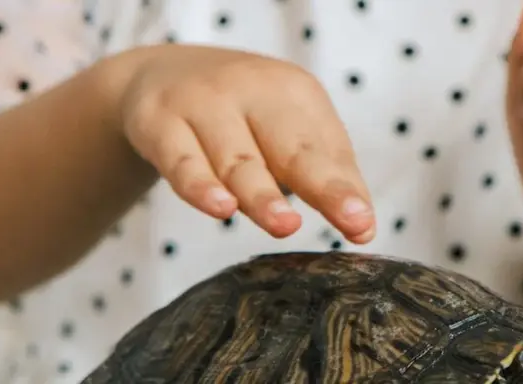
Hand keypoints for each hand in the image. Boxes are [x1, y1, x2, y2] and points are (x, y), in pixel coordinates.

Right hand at [107, 45, 374, 242]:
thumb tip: (363, 228)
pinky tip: (220, 208)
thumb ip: (323, 174)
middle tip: (351, 220)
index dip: (346, 190)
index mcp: (293, 92)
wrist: (161, 72)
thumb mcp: (285, 130)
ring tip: (284, 224)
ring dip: (262, 194)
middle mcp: (251, 90)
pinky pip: (181, 160)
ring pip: (237, 159)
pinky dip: (199, 185)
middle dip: (322, 186)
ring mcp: (203, 104)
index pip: (326, 148)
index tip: (363, 225)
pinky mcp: (159, 122)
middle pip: (291, 147)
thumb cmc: (241, 115)